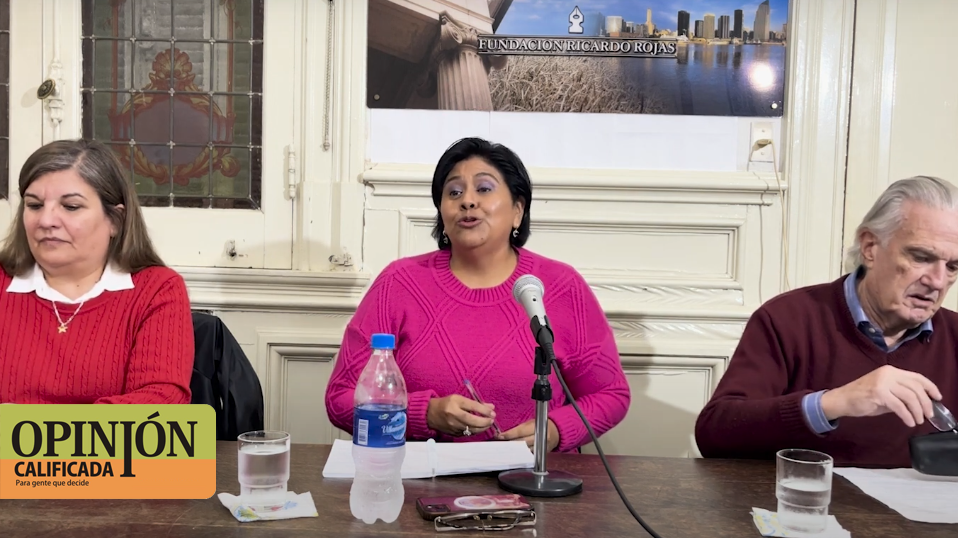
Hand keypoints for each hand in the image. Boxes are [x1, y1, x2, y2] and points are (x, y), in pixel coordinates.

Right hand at [427, 394, 496, 436]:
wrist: (430, 414)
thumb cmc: (446, 403)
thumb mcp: (459, 399)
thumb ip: (475, 403)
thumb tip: (491, 407)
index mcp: (454, 403)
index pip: (472, 407)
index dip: (484, 410)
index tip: (492, 412)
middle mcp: (453, 415)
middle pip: (472, 421)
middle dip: (484, 422)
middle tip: (492, 420)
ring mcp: (453, 426)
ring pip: (471, 429)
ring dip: (482, 428)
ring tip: (488, 424)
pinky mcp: (453, 433)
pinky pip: (467, 434)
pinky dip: (475, 431)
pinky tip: (480, 428)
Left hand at [497, 419, 559, 451]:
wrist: (556, 432)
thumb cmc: (540, 425)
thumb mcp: (531, 423)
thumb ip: (520, 429)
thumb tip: (505, 434)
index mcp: (536, 427)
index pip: (520, 432)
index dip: (509, 434)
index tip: (500, 436)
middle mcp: (539, 437)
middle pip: (521, 442)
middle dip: (510, 442)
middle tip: (500, 443)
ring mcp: (541, 446)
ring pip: (525, 450)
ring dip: (514, 450)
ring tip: (505, 449)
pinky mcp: (541, 453)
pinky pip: (529, 455)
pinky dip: (522, 454)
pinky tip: (515, 454)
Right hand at [821, 365, 942, 426]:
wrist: (842, 399)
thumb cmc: (863, 397)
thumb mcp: (885, 392)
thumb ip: (900, 394)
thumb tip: (920, 404)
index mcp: (891, 371)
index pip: (917, 377)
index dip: (930, 387)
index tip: (938, 398)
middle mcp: (888, 374)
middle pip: (916, 388)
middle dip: (926, 403)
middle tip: (929, 415)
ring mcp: (883, 382)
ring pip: (910, 397)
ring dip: (918, 411)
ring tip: (919, 420)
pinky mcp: (878, 393)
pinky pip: (899, 406)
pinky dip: (907, 416)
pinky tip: (909, 422)